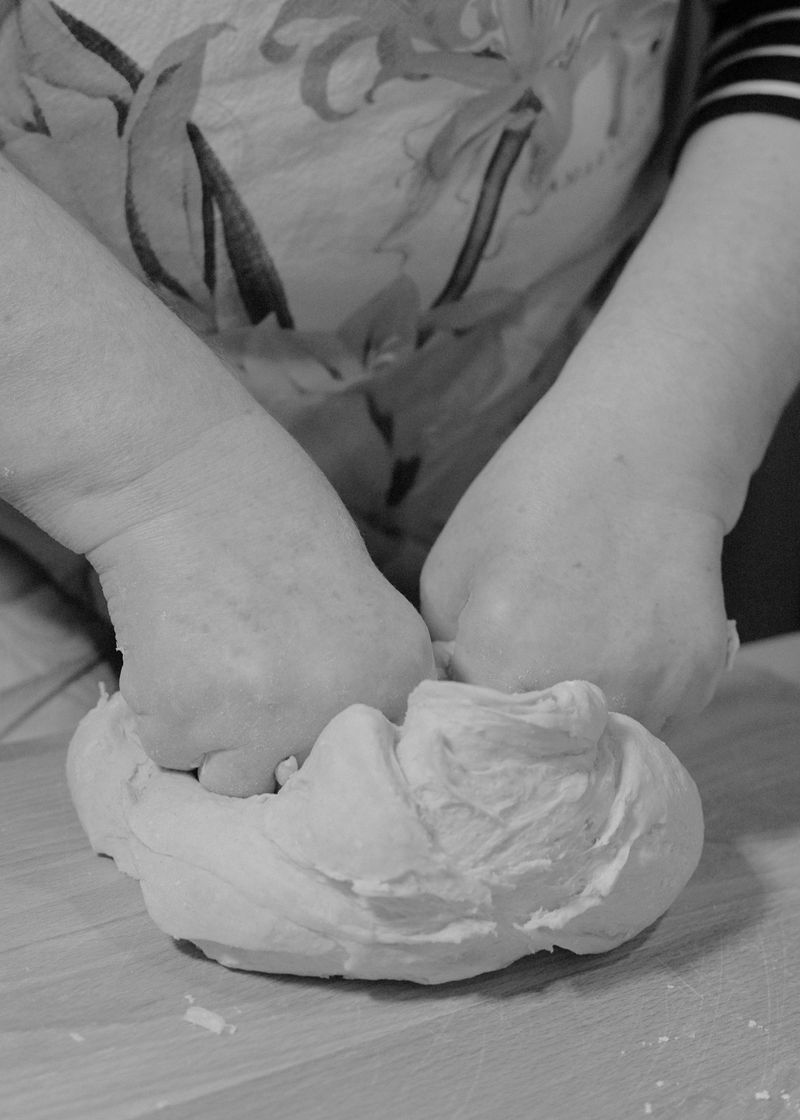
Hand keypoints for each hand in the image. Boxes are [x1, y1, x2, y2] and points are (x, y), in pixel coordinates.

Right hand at [86, 412, 434, 795]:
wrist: (186, 481)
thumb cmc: (271, 526)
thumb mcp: (360, 606)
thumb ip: (367, 681)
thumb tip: (343, 762)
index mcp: (400, 673)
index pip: (371, 768)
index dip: (326, 743)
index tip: (301, 704)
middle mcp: (343, 708)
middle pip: (298, 782)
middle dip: (267, 743)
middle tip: (247, 663)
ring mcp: (265, 721)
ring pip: (229, 778)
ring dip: (211, 733)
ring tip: (212, 652)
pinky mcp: (188, 719)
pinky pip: (171, 750)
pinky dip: (165, 710)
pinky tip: (177, 644)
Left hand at [420, 408, 731, 737]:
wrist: (639, 455)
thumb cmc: (529, 500)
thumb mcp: (449, 571)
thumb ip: (442, 656)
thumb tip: (447, 713)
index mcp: (503, 659)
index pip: (468, 746)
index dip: (464, 723)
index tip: (467, 699)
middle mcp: (580, 691)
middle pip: (535, 761)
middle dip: (517, 735)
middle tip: (519, 675)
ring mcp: (648, 691)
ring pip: (596, 751)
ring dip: (576, 728)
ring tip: (573, 653)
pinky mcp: (695, 683)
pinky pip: (648, 724)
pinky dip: (628, 702)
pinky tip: (618, 642)